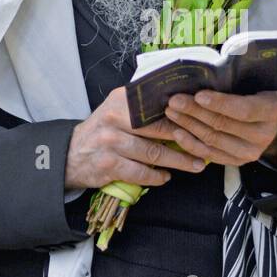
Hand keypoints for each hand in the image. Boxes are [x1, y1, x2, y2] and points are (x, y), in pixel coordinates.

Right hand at [64, 86, 206, 191]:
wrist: (70, 154)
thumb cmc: (102, 131)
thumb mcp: (117, 110)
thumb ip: (143, 107)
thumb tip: (183, 108)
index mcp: (121, 100)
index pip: (158, 105)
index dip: (183, 114)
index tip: (203, 121)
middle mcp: (114, 118)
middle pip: (160, 129)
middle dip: (187, 139)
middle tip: (207, 146)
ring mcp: (111, 142)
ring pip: (154, 153)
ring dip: (179, 161)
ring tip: (196, 165)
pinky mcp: (109, 164)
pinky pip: (140, 172)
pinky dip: (156, 177)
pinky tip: (166, 177)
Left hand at [161, 89, 276, 167]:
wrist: (272, 123)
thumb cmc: (258, 94)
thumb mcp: (256, 82)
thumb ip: (237, 79)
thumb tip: (209, 71)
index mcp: (271, 111)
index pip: (243, 109)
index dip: (219, 103)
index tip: (198, 95)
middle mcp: (263, 135)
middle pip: (223, 124)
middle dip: (195, 112)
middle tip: (175, 100)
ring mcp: (250, 152)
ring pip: (213, 139)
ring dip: (188, 125)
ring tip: (171, 112)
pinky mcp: (237, 162)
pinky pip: (210, 155)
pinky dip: (191, 144)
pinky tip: (177, 132)